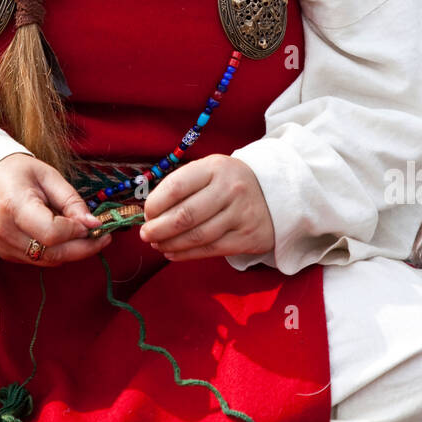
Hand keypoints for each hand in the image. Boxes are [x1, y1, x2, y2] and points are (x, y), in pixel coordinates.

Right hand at [0, 153, 112, 266]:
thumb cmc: (15, 171)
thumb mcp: (47, 176)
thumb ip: (71, 200)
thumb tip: (93, 224)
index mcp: (14, 206)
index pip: (52, 233)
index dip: (76, 231)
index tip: (92, 223)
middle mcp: (5, 231)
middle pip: (52, 254)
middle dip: (83, 249)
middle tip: (103, 238)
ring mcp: (2, 246)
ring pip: (47, 261)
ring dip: (72, 252)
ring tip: (87, 235)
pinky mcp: (4, 253)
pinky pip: (38, 260)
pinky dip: (56, 252)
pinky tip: (65, 237)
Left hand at [138, 154, 274, 260]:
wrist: (276, 193)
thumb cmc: (229, 183)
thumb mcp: (210, 171)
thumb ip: (182, 186)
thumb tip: (150, 213)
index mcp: (215, 167)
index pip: (177, 186)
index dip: (155, 204)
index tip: (146, 214)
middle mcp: (230, 189)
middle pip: (185, 215)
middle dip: (158, 228)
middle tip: (145, 235)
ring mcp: (240, 214)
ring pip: (196, 236)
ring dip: (170, 243)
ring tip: (157, 244)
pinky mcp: (247, 237)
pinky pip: (211, 250)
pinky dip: (187, 254)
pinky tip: (173, 253)